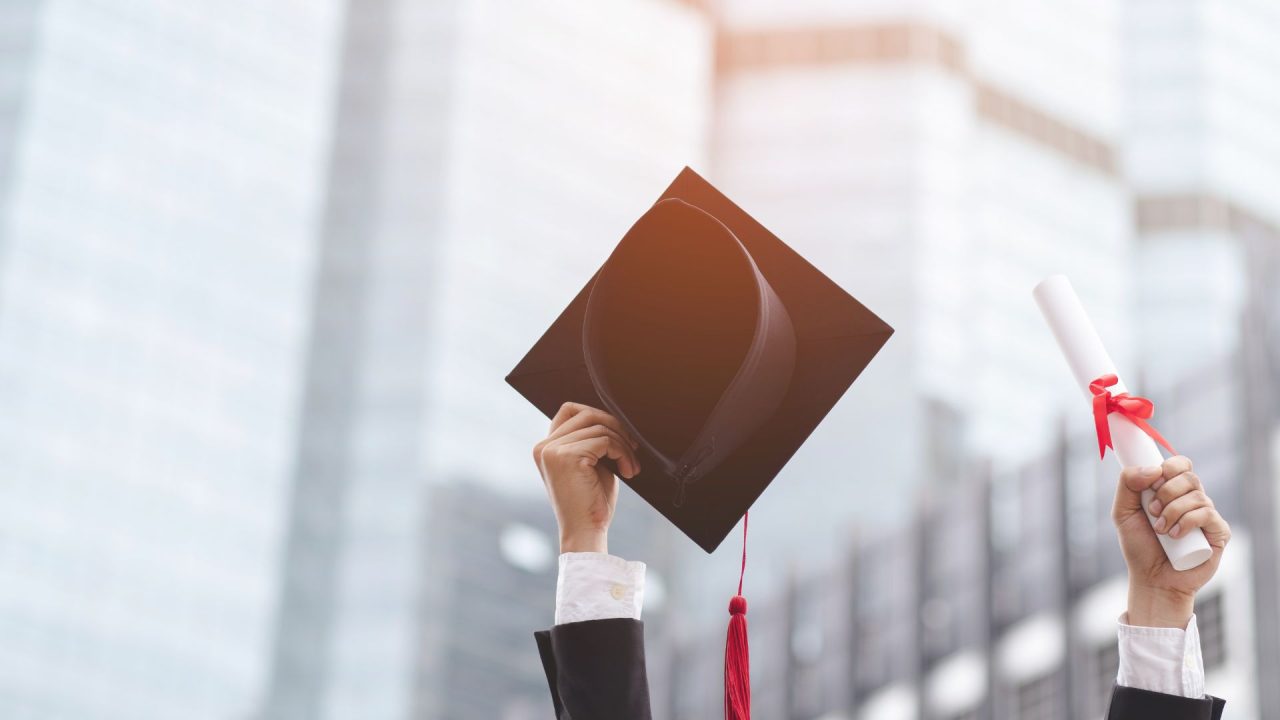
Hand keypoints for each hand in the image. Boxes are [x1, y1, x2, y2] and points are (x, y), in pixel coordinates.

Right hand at [532, 402, 640, 553]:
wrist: (586, 532)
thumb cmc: (591, 503)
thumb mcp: (590, 465)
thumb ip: (591, 440)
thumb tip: (612, 417)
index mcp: (545, 448)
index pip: (569, 410)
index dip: (597, 416)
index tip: (618, 436)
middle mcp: (544, 447)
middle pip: (586, 413)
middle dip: (615, 427)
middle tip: (632, 448)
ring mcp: (553, 450)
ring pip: (599, 427)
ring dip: (623, 444)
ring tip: (631, 466)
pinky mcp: (567, 457)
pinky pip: (605, 440)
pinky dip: (622, 453)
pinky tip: (628, 471)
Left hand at [1113, 455, 1230, 627]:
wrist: (1152, 579)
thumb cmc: (1139, 546)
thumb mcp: (1122, 512)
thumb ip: (1127, 484)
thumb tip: (1152, 468)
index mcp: (1172, 491)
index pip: (1180, 464)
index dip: (1168, 467)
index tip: (1151, 483)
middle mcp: (1192, 500)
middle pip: (1189, 476)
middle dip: (1166, 491)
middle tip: (1152, 511)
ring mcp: (1207, 516)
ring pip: (1197, 496)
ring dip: (1173, 511)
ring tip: (1160, 530)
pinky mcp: (1218, 533)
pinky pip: (1208, 515)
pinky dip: (1187, 521)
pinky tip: (1175, 535)